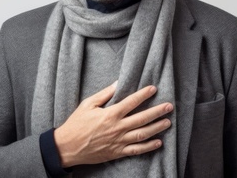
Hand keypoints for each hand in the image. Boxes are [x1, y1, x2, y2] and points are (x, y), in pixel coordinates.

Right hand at [53, 82, 172, 166]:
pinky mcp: (117, 153)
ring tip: (167, 122)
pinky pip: (136, 150)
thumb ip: (104, 94)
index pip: (131, 102)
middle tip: (169, 106)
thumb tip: (117, 84)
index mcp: (110, 114)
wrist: (67, 147)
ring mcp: (118, 142)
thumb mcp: (88, 104)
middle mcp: (117, 128)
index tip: (153, 89)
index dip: (143, 94)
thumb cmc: (76, 123)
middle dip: (157, 112)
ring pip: (142, 134)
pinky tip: (158, 142)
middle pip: (142, 118)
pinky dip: (148, 147)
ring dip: (157, 128)